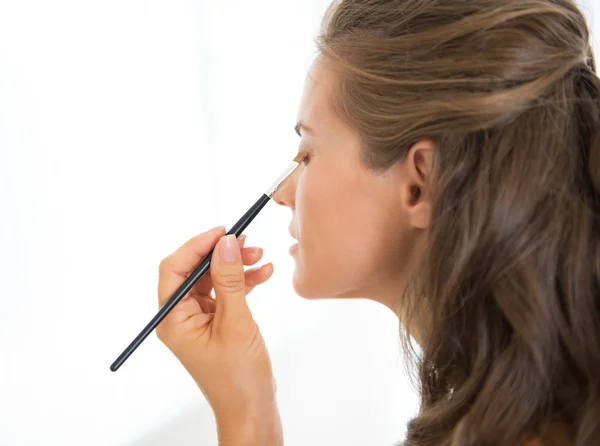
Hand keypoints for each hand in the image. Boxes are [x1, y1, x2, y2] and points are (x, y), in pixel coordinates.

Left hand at [156, 226, 281, 443]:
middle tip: (247, 241)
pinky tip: (263, 274)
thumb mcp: (235, 322)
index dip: (196, 245)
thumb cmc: (238, 376)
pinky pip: (225, 293)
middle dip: (221, 254)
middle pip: (194, 271)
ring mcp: (198, 320)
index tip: (223, 231)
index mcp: (173, 319)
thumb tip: (226, 243)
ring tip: (260, 257)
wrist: (251, 407)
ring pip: (212, 279)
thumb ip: (229, 280)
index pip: (174, 269)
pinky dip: (243, 282)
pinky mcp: (216, 323)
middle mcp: (181, 317)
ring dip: (236, 266)